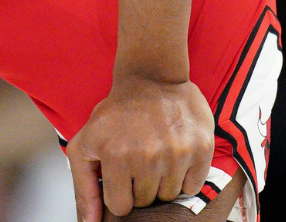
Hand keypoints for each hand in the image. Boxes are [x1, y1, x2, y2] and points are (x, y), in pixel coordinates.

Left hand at [66, 76, 213, 220]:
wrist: (152, 77)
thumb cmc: (116, 114)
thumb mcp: (86, 145)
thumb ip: (84, 190)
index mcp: (116, 156)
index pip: (120, 207)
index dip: (119, 192)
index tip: (121, 172)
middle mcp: (148, 157)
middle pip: (146, 202)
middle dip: (140, 186)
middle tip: (139, 157)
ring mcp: (177, 153)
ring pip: (169, 195)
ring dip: (162, 181)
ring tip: (156, 153)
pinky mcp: (201, 148)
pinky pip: (193, 186)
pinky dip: (184, 176)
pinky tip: (174, 153)